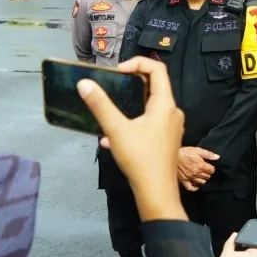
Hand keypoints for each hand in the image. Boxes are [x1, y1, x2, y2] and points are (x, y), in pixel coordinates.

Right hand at [77, 57, 186, 221]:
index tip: (117, 72)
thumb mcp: (116, 129)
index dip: (137, 63)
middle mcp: (172, 112)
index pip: (157, 69)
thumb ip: (100, 105)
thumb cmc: (140, 158)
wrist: (156, 192)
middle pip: (154, 87)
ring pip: (149, 107)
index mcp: (165, 104)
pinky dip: (132, 124)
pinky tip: (111, 139)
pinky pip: (149, 124)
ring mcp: (171, 127)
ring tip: (109, 114)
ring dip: (129, 106)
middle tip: (111, 87)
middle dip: (131, 84)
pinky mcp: (166, 140)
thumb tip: (84, 83)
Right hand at [177, 146, 218, 190]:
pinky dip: (195, 188)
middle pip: (207, 177)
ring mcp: (190, 178)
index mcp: (201, 165)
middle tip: (204, 170)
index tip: (209, 166)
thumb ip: (208, 154)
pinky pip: (191, 188)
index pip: (212, 170)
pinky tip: (196, 184)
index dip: (211, 168)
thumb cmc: (185, 152)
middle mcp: (196, 173)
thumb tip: (217, 157)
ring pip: (201, 182)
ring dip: (203, 179)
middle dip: (207, 173)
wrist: (172, 156)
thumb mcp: (197, 150)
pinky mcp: (184, 181)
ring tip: (200, 175)